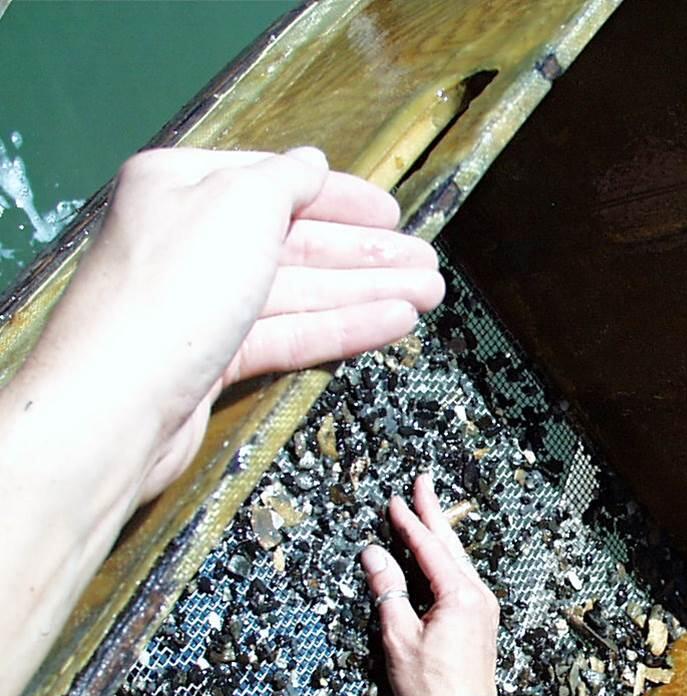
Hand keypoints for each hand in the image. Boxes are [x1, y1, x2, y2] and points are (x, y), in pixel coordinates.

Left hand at [32, 146, 443, 500]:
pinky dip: (341, 327)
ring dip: (369, 292)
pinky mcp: (214, 358)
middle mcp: (191, 239)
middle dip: (368, 254)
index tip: (393, 213)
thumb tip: (312, 165)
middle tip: (429, 266)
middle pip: (297, 242)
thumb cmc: (176, 289)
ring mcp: (203, 303)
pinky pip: (290, 333)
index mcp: (184, 185)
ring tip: (429, 296)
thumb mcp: (240, 204)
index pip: (277, 183)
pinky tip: (392, 323)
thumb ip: (285, 179)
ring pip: (301, 291)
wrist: (118, 402)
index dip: (341, 197)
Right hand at [360, 473, 509, 695]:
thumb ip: (388, 591)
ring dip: (441, 535)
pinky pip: (462, 578)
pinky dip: (446, 560)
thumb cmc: (430, 688)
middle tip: (423, 481)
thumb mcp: (399, 637)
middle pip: (450, 545)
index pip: (429, 547)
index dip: (409, 523)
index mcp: (460, 595)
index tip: (394, 500)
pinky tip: (438, 556)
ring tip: (428, 510)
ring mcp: (484, 608)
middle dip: (434, 513)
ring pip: (458, 560)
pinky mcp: (482, 621)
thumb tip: (373, 554)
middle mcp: (478, 595)